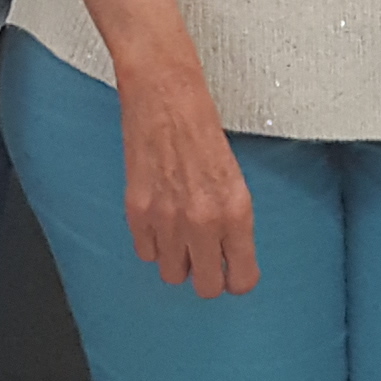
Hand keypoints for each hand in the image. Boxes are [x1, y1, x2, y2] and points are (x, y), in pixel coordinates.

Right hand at [116, 56, 260, 297]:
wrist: (164, 94)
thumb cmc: (201, 127)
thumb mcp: (234, 177)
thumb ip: (232, 220)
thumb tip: (228, 256)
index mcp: (236, 210)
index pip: (242, 278)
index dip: (238, 279)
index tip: (233, 273)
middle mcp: (204, 220)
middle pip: (206, 287)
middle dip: (208, 276)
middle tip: (206, 258)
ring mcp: (167, 219)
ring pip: (173, 274)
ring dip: (177, 260)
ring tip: (180, 235)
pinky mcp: (138, 212)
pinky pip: (146, 253)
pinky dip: (152, 243)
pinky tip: (159, 220)